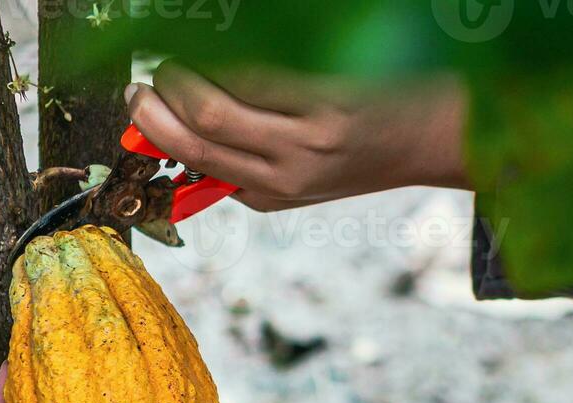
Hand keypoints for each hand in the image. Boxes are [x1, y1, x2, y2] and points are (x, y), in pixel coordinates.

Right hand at [125, 61, 469, 211]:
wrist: (437, 133)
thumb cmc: (360, 153)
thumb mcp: (296, 184)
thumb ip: (240, 175)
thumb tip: (171, 147)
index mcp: (276, 188)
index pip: (196, 157)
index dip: (153, 125)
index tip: (135, 100)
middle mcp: (295, 159)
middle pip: (203, 118)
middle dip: (163, 90)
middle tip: (154, 73)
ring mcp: (317, 119)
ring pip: (230, 82)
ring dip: (197, 62)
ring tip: (195, 56)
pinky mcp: (336, 82)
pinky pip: (266, 58)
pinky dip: (237, 46)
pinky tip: (234, 44)